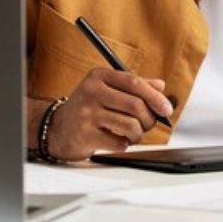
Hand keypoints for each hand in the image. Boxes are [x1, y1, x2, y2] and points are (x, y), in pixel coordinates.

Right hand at [45, 68, 172, 160]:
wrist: (56, 129)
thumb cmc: (87, 107)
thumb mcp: (107, 89)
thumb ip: (134, 86)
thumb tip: (161, 86)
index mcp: (99, 76)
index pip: (134, 82)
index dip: (155, 96)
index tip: (166, 109)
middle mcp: (92, 92)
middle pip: (135, 105)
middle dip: (148, 119)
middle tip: (147, 125)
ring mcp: (87, 114)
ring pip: (130, 125)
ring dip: (138, 134)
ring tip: (132, 135)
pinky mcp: (85, 135)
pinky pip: (119, 143)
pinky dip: (124, 144)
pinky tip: (116, 141)